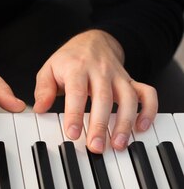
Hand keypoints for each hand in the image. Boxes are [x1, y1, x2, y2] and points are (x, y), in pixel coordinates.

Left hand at [33, 30, 157, 152]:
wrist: (93, 41)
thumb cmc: (69, 60)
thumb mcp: (49, 70)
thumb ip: (44, 89)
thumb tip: (39, 109)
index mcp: (77, 68)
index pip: (77, 93)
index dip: (75, 114)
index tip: (72, 133)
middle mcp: (100, 71)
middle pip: (103, 99)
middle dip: (100, 125)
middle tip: (95, 146)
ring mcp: (118, 76)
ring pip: (128, 98)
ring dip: (125, 122)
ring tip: (118, 144)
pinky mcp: (131, 81)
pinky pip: (147, 93)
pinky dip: (149, 110)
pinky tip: (142, 127)